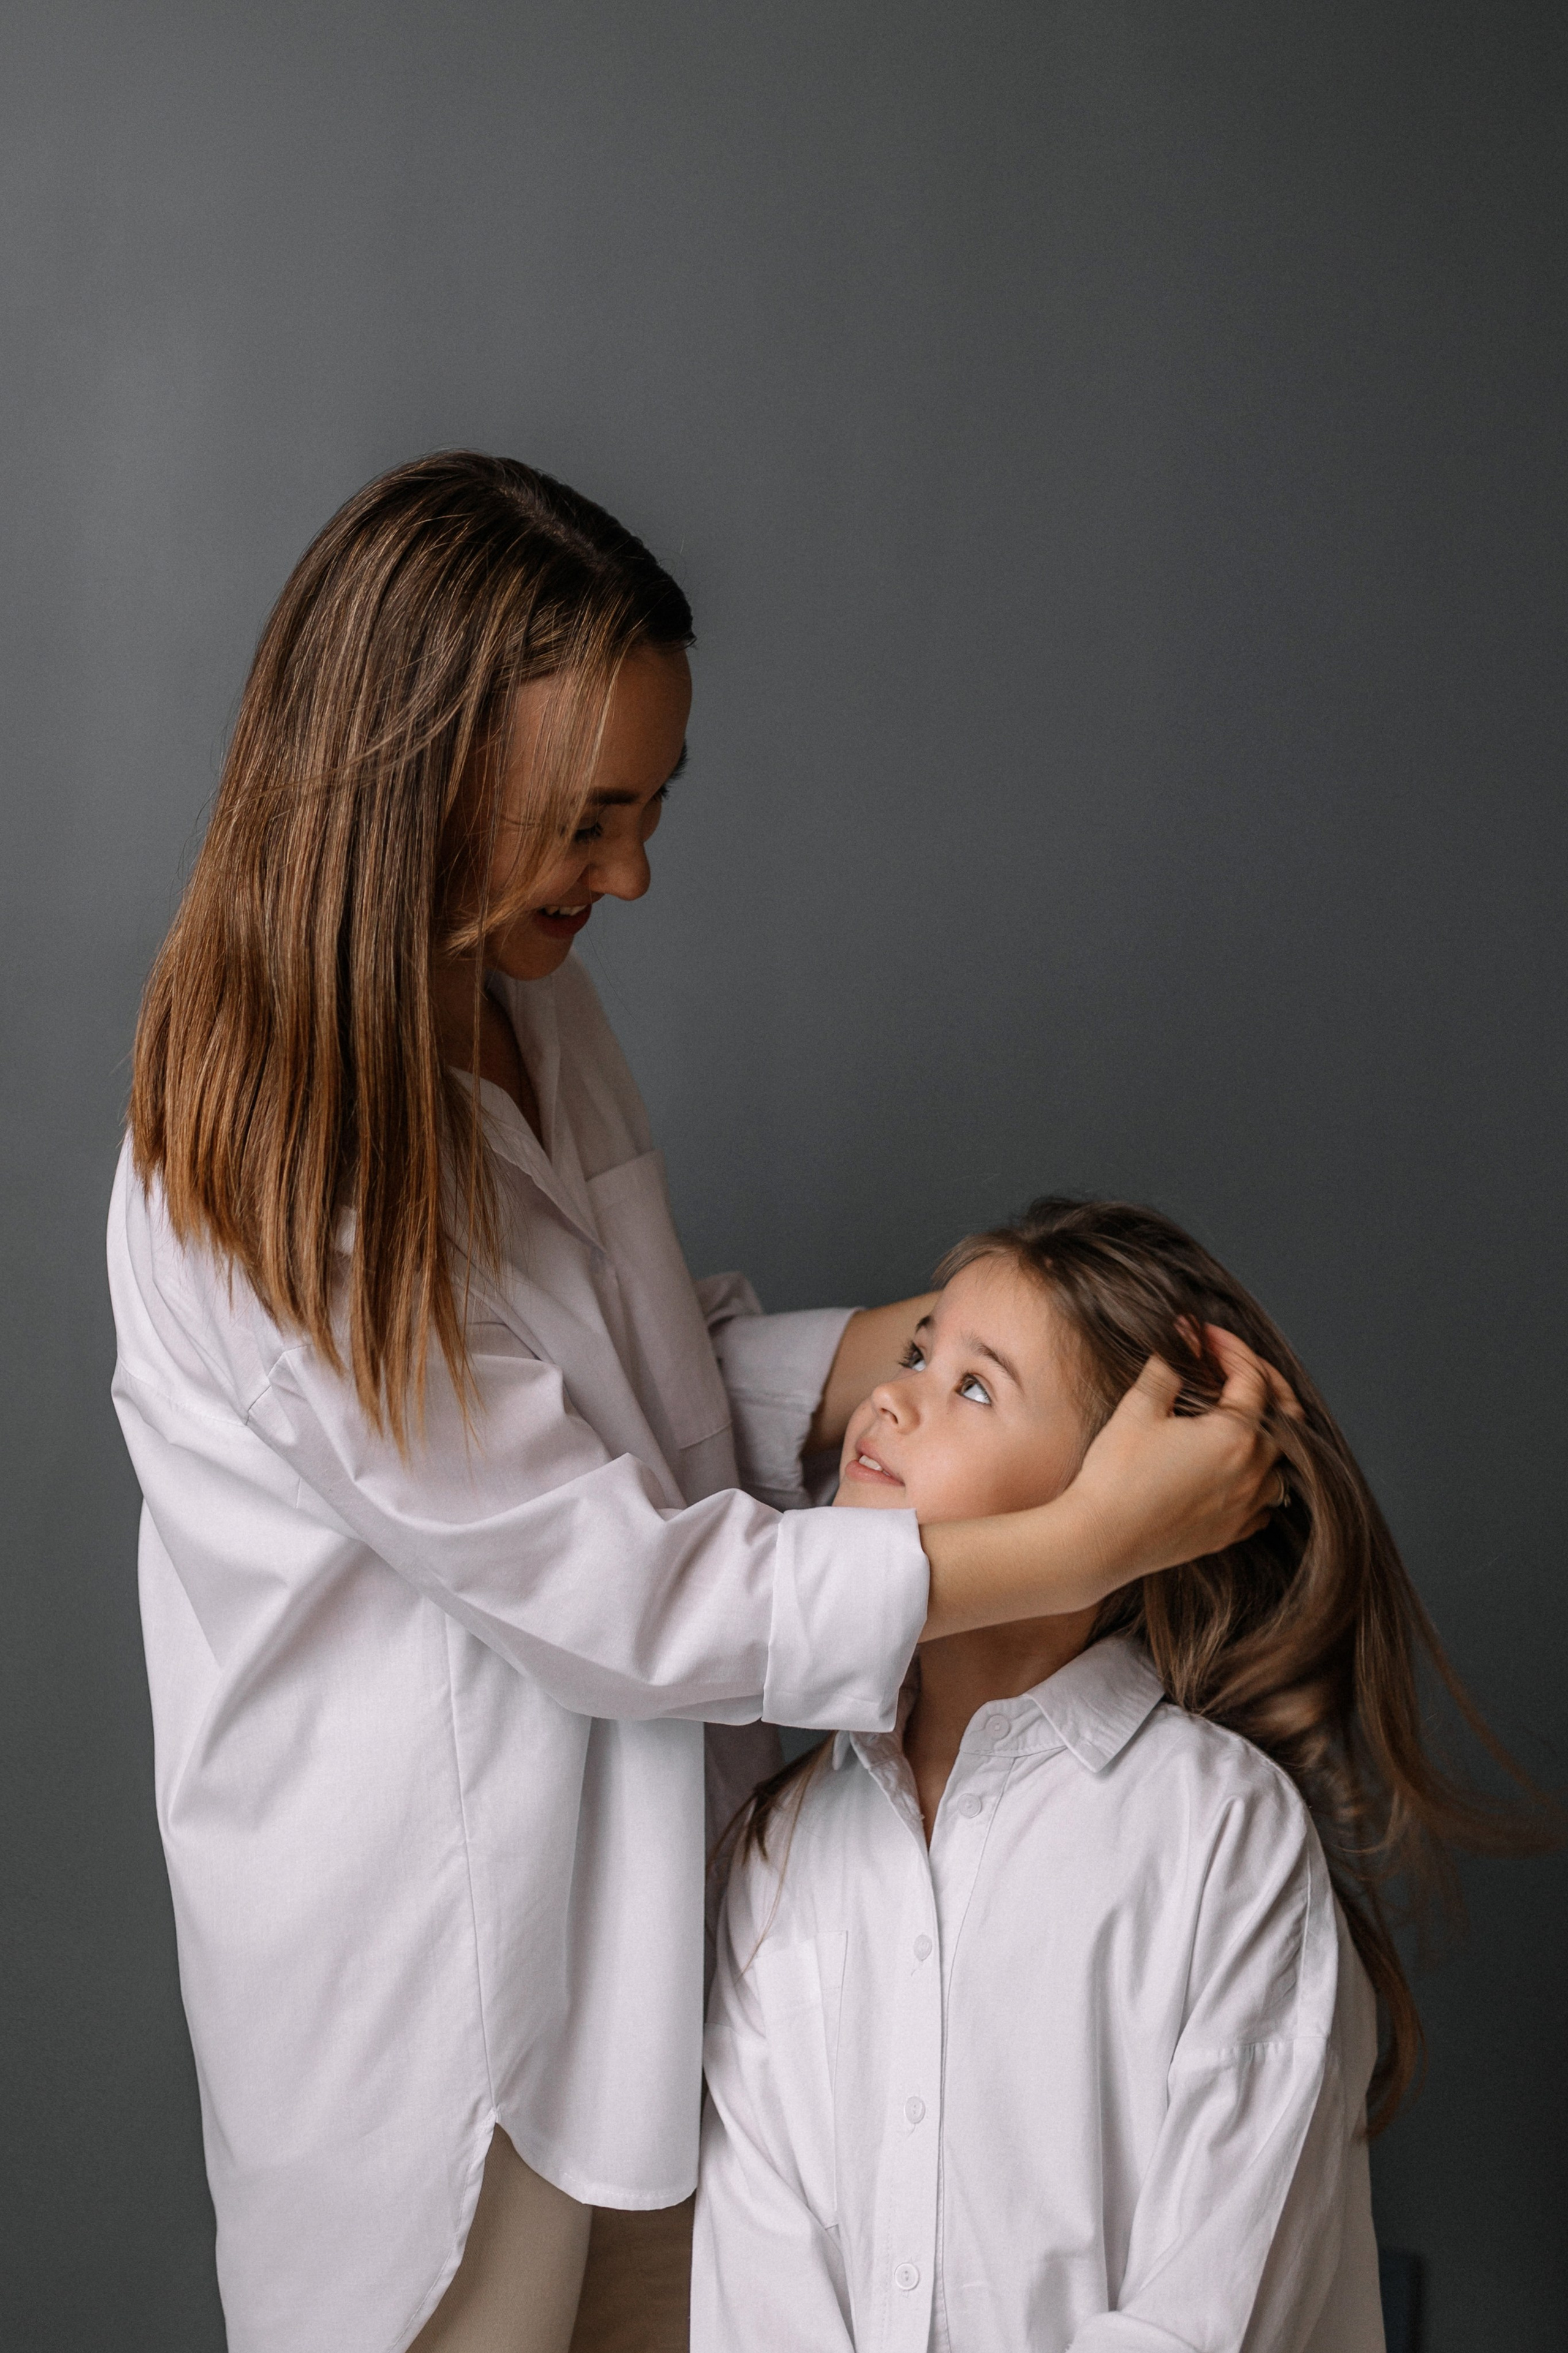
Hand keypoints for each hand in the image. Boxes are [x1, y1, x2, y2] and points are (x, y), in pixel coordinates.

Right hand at [1059, 1326, 1300, 1588]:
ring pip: (1280, 1461)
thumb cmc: (1116, 1476)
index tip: (1205, 1337)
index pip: (1252, 1378)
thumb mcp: (1139, 1409)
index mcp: (1236, 1436)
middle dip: (1263, 1382)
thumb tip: (1183, 1335)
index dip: (1231, 1349)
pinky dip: (1259, 1478)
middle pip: (1284, 1415)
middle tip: (1235, 1365)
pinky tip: (1237, 1468)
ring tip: (1239, 1415)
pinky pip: (1264, 1502)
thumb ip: (1168, 1367)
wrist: (1100, 1540)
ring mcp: (1246, 1507)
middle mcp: (1253, 1473)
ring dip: (1266, 1431)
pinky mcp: (1230, 1532)